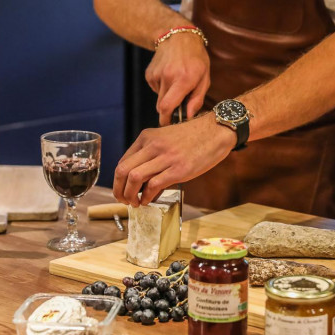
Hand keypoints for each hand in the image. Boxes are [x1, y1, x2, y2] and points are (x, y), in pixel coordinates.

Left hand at [114, 114, 235, 205]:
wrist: (216, 131)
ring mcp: (165, 157)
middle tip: (123, 200)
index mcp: (147, 137)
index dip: (118, 180)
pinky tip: (148, 201)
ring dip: (130, 195)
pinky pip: (154, 185)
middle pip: (123, 170)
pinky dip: (147, 197)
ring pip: (134, 178)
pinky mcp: (178, 169)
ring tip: (134, 203)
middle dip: (118, 189)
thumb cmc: (193, 137)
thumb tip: (140, 178)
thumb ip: (151, 153)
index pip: (123, 161)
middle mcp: (153, 145)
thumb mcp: (166, 138)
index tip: (122, 190)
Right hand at [146, 34, 209, 125]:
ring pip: (159, 98)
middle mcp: (168, 76)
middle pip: (161, 106)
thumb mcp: (205, 78)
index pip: (167, 106)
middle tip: (178, 107)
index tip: (169, 125)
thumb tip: (188, 116)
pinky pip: (156, 89)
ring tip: (177, 84)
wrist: (178, 37)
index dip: (166, 120)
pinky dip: (162, 88)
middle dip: (168, 111)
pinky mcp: (150, 73)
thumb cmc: (196, 59)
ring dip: (167, 97)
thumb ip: (197, 99)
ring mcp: (157, 74)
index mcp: (184, 79)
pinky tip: (169, 77)